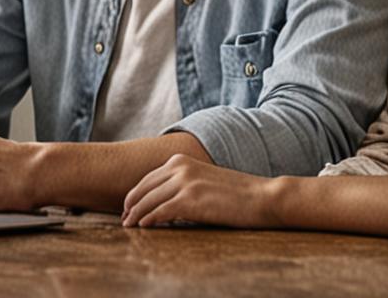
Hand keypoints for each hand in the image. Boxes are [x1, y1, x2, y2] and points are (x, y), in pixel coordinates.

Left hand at [121, 154, 280, 228]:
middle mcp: (180, 168)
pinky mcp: (190, 201)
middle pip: (144, 188)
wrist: (262, 197)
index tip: (129, 207)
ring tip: (129, 225)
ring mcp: (185, 183)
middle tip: (124, 218)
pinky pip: (160, 211)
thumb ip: (184, 183)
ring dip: (135, 214)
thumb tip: (163, 200)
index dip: (135, 194)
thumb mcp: (205, 179)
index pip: (148, 178)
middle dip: (130, 204)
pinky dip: (148, 219)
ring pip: (148, 200)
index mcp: (182, 160)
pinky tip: (144, 226)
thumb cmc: (237, 193)